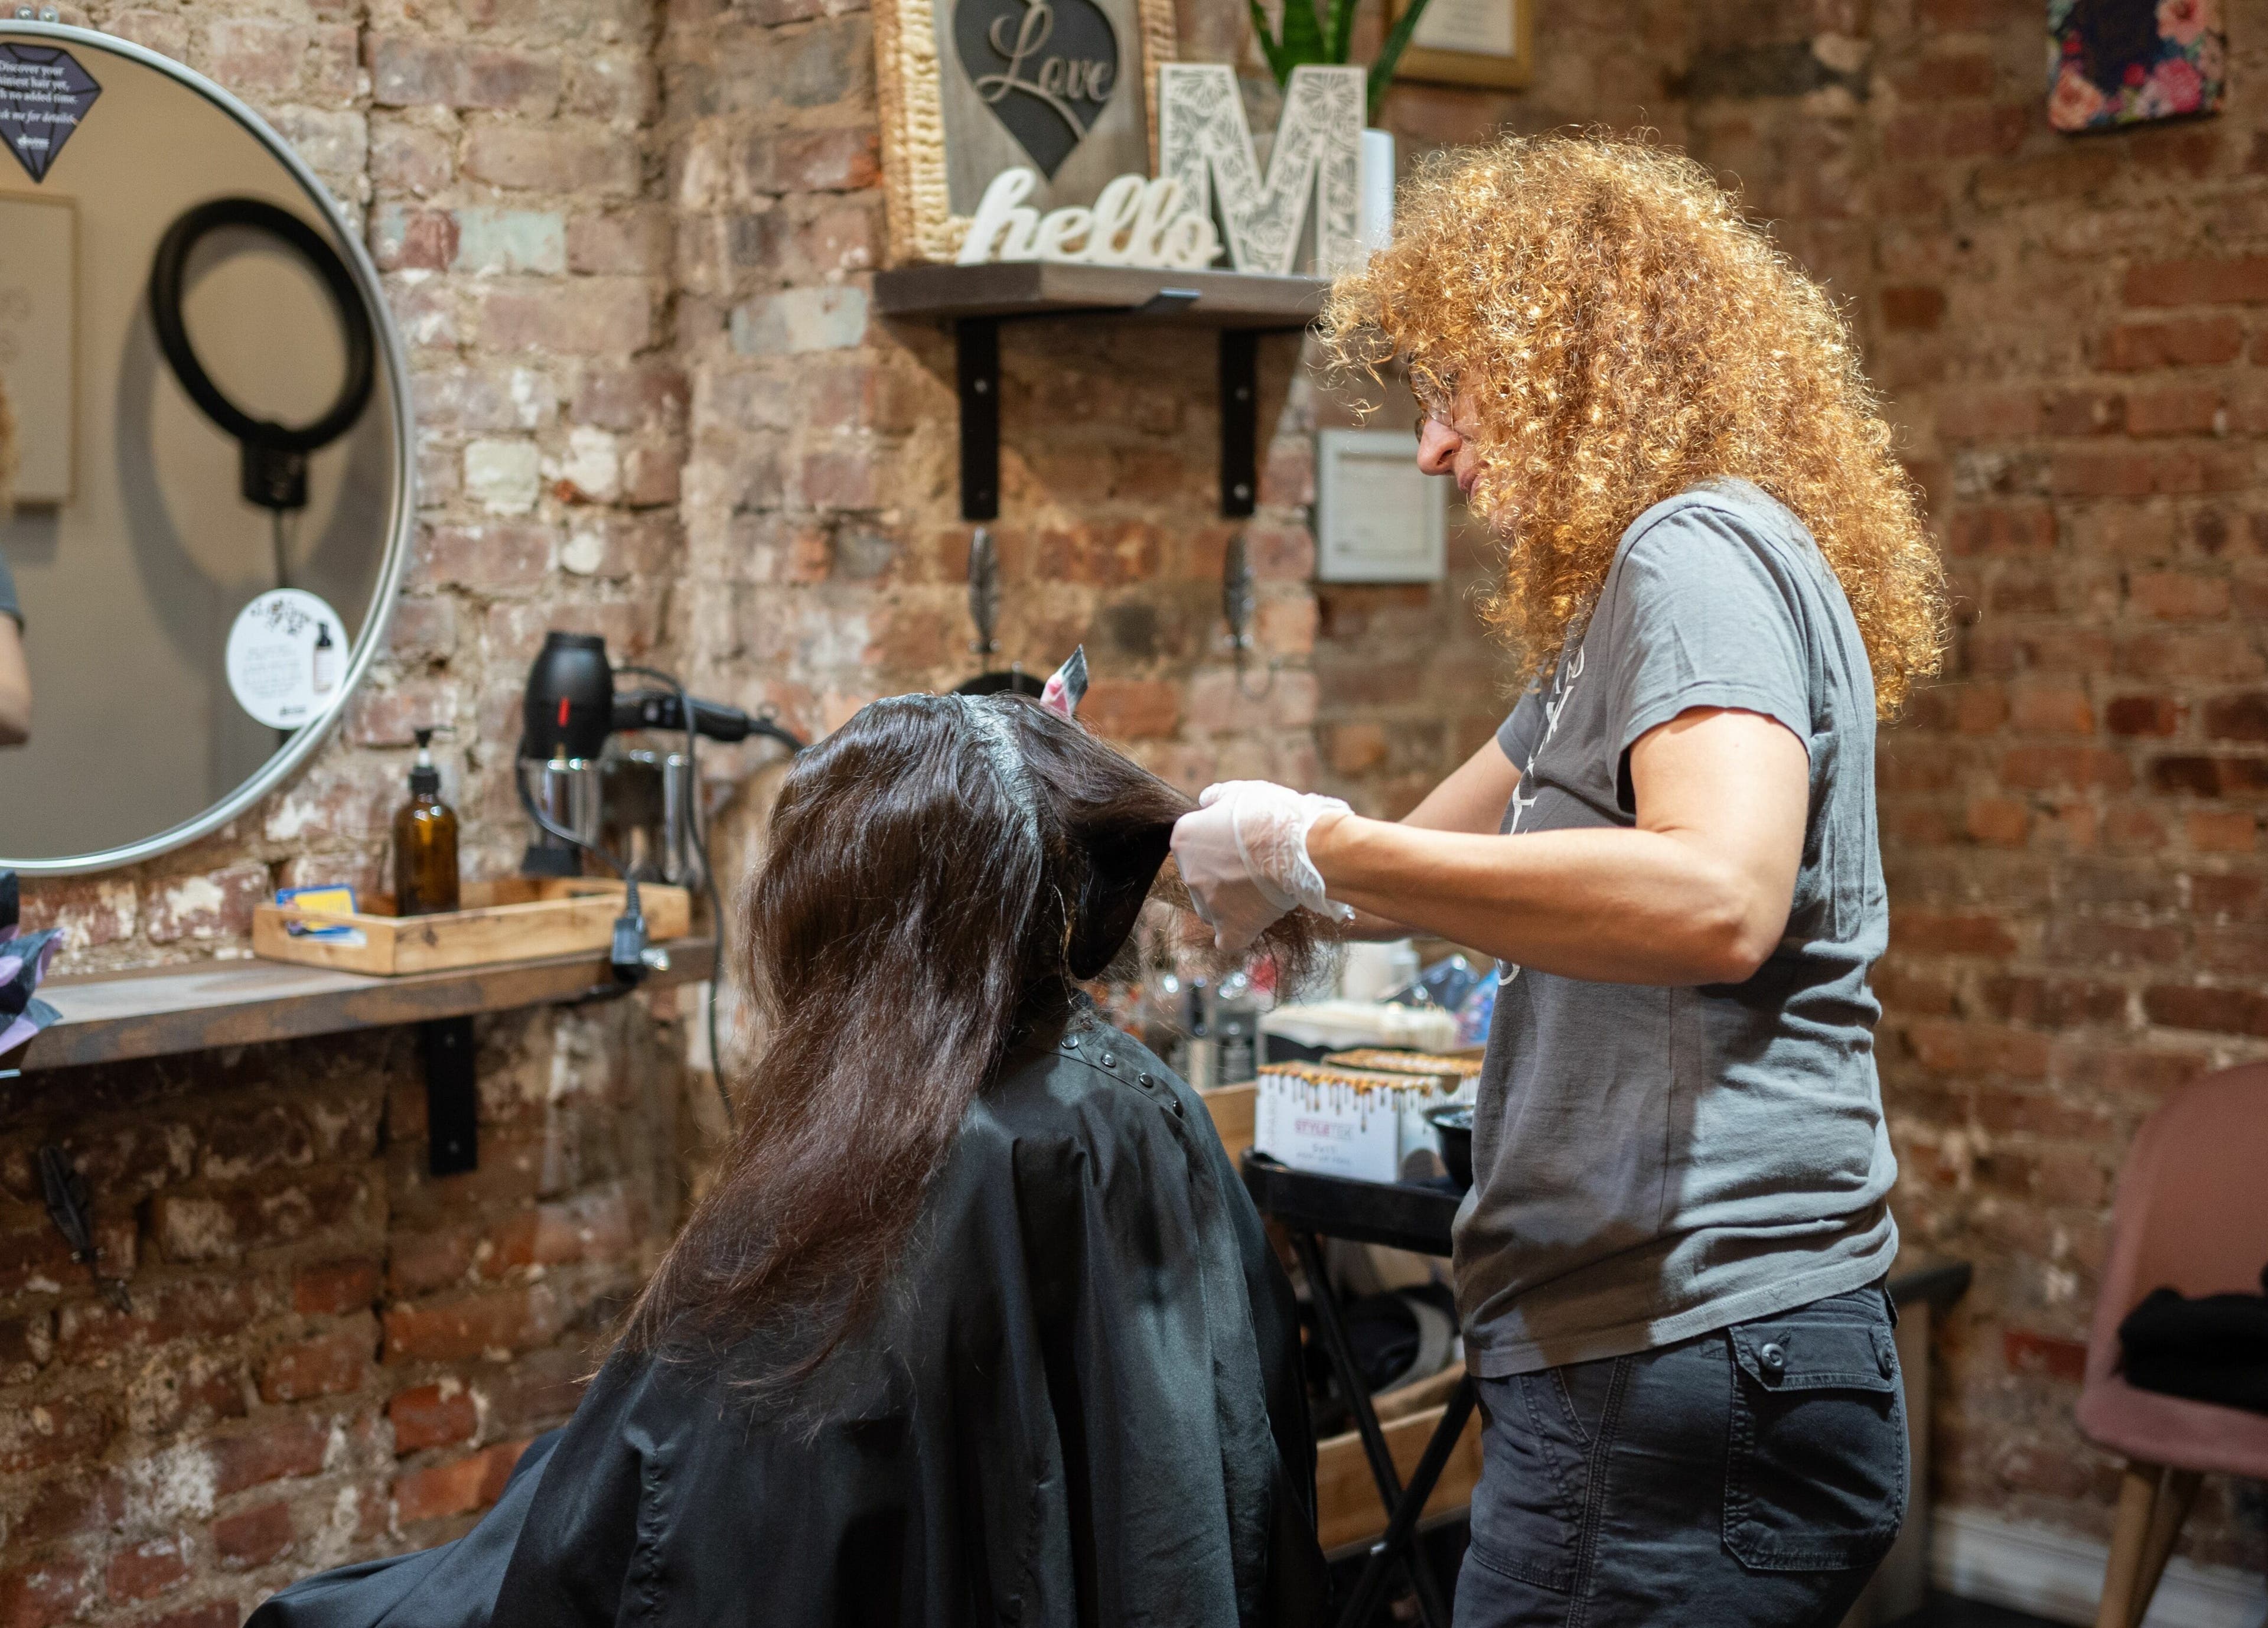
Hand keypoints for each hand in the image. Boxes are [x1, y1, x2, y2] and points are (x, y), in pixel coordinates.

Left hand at [1170, 780, 1355, 951]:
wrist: (1300, 846)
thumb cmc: (1272, 814)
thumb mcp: (1239, 792)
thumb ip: (1216, 798)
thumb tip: (1205, 802)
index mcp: (1184, 838)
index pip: (1193, 847)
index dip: (1218, 847)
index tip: (1241, 844)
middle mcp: (1189, 872)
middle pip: (1202, 879)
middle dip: (1223, 875)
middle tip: (1255, 866)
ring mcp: (1208, 904)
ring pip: (1212, 909)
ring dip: (1230, 903)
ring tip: (1262, 890)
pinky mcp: (1232, 928)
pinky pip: (1227, 940)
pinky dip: (1237, 934)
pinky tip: (1251, 923)